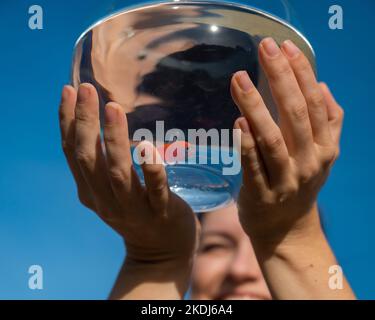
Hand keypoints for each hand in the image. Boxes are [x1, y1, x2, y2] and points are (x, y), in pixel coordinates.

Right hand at [58, 84, 198, 297]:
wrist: (160, 253)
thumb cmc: (138, 212)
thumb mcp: (112, 190)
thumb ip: (104, 165)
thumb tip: (101, 123)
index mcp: (90, 191)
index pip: (72, 152)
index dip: (66, 121)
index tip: (68, 90)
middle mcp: (105, 200)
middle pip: (88, 159)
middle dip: (85, 122)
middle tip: (86, 88)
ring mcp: (133, 208)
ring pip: (118, 173)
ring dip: (113, 140)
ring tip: (113, 107)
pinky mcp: (160, 213)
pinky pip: (155, 191)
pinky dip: (150, 170)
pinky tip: (147, 147)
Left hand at [231, 38, 343, 248]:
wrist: (287, 230)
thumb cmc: (300, 183)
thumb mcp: (323, 155)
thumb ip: (328, 122)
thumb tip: (322, 86)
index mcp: (325, 147)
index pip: (313, 102)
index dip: (300, 71)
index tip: (284, 45)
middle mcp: (309, 161)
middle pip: (295, 114)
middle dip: (280, 77)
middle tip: (264, 48)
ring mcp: (286, 180)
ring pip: (272, 138)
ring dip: (256, 107)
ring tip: (238, 79)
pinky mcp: (262, 195)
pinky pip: (254, 168)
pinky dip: (247, 146)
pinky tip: (237, 123)